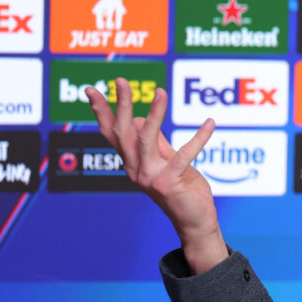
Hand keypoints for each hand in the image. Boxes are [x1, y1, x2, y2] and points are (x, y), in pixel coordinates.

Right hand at [85, 78, 227, 273]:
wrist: (195, 222)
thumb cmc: (183, 190)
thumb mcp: (169, 162)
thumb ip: (157, 144)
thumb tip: (145, 119)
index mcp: (132, 163)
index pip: (112, 134)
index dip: (101, 112)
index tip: (91, 90)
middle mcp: (135, 169)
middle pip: (122, 132)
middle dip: (121, 104)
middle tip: (120, 80)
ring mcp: (149, 177)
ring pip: (145, 138)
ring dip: (154, 113)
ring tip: (161, 92)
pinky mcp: (168, 183)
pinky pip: (184, 154)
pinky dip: (199, 137)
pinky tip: (210, 123)